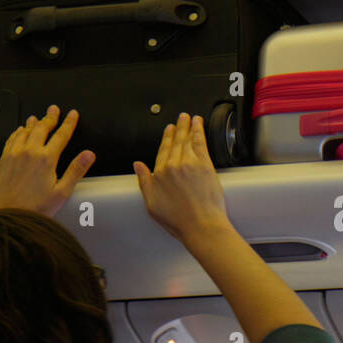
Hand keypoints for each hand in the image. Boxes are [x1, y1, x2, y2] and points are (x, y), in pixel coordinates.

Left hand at [0, 105, 93, 217]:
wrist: (10, 214)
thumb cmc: (35, 207)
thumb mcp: (62, 192)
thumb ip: (76, 170)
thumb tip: (88, 155)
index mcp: (46, 159)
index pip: (61, 135)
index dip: (68, 123)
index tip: (72, 115)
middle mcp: (29, 152)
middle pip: (42, 128)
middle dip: (50, 117)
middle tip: (54, 109)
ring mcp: (15, 154)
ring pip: (25, 131)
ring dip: (33, 122)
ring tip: (37, 117)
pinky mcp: (5, 160)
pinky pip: (12, 139)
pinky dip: (18, 131)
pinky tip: (19, 130)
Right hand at [133, 112, 231, 244]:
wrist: (201, 225)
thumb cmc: (179, 220)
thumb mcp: (152, 204)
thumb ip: (144, 182)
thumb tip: (137, 166)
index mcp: (159, 174)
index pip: (162, 151)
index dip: (166, 138)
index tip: (168, 130)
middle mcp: (173, 165)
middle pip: (175, 142)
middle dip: (178, 128)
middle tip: (181, 118)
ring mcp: (189, 163)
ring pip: (187, 139)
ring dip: (188, 126)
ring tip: (190, 117)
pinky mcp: (205, 165)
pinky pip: (200, 142)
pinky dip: (199, 131)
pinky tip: (199, 124)